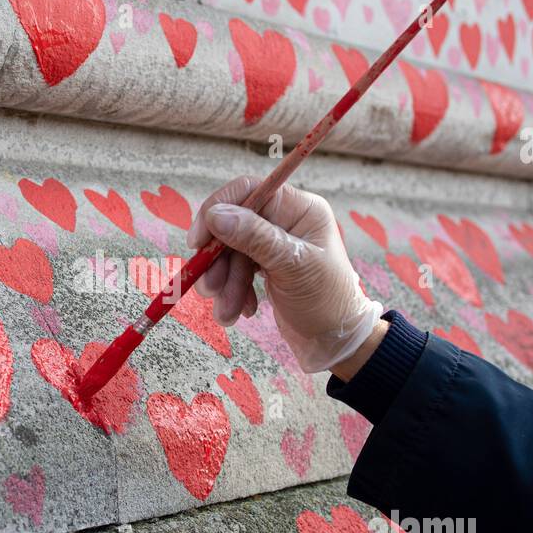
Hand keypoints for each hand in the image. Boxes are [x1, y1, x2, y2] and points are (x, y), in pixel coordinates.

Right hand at [187, 175, 383, 374]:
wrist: (335, 341)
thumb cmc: (326, 301)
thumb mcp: (292, 267)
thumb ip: (255, 238)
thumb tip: (216, 214)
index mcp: (299, 209)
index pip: (248, 191)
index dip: (217, 210)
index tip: (198, 241)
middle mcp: (285, 221)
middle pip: (233, 225)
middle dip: (219, 261)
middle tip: (209, 290)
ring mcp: (274, 244)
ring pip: (230, 252)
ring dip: (224, 284)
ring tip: (227, 313)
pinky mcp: (265, 266)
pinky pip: (236, 271)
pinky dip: (233, 292)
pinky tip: (243, 311)